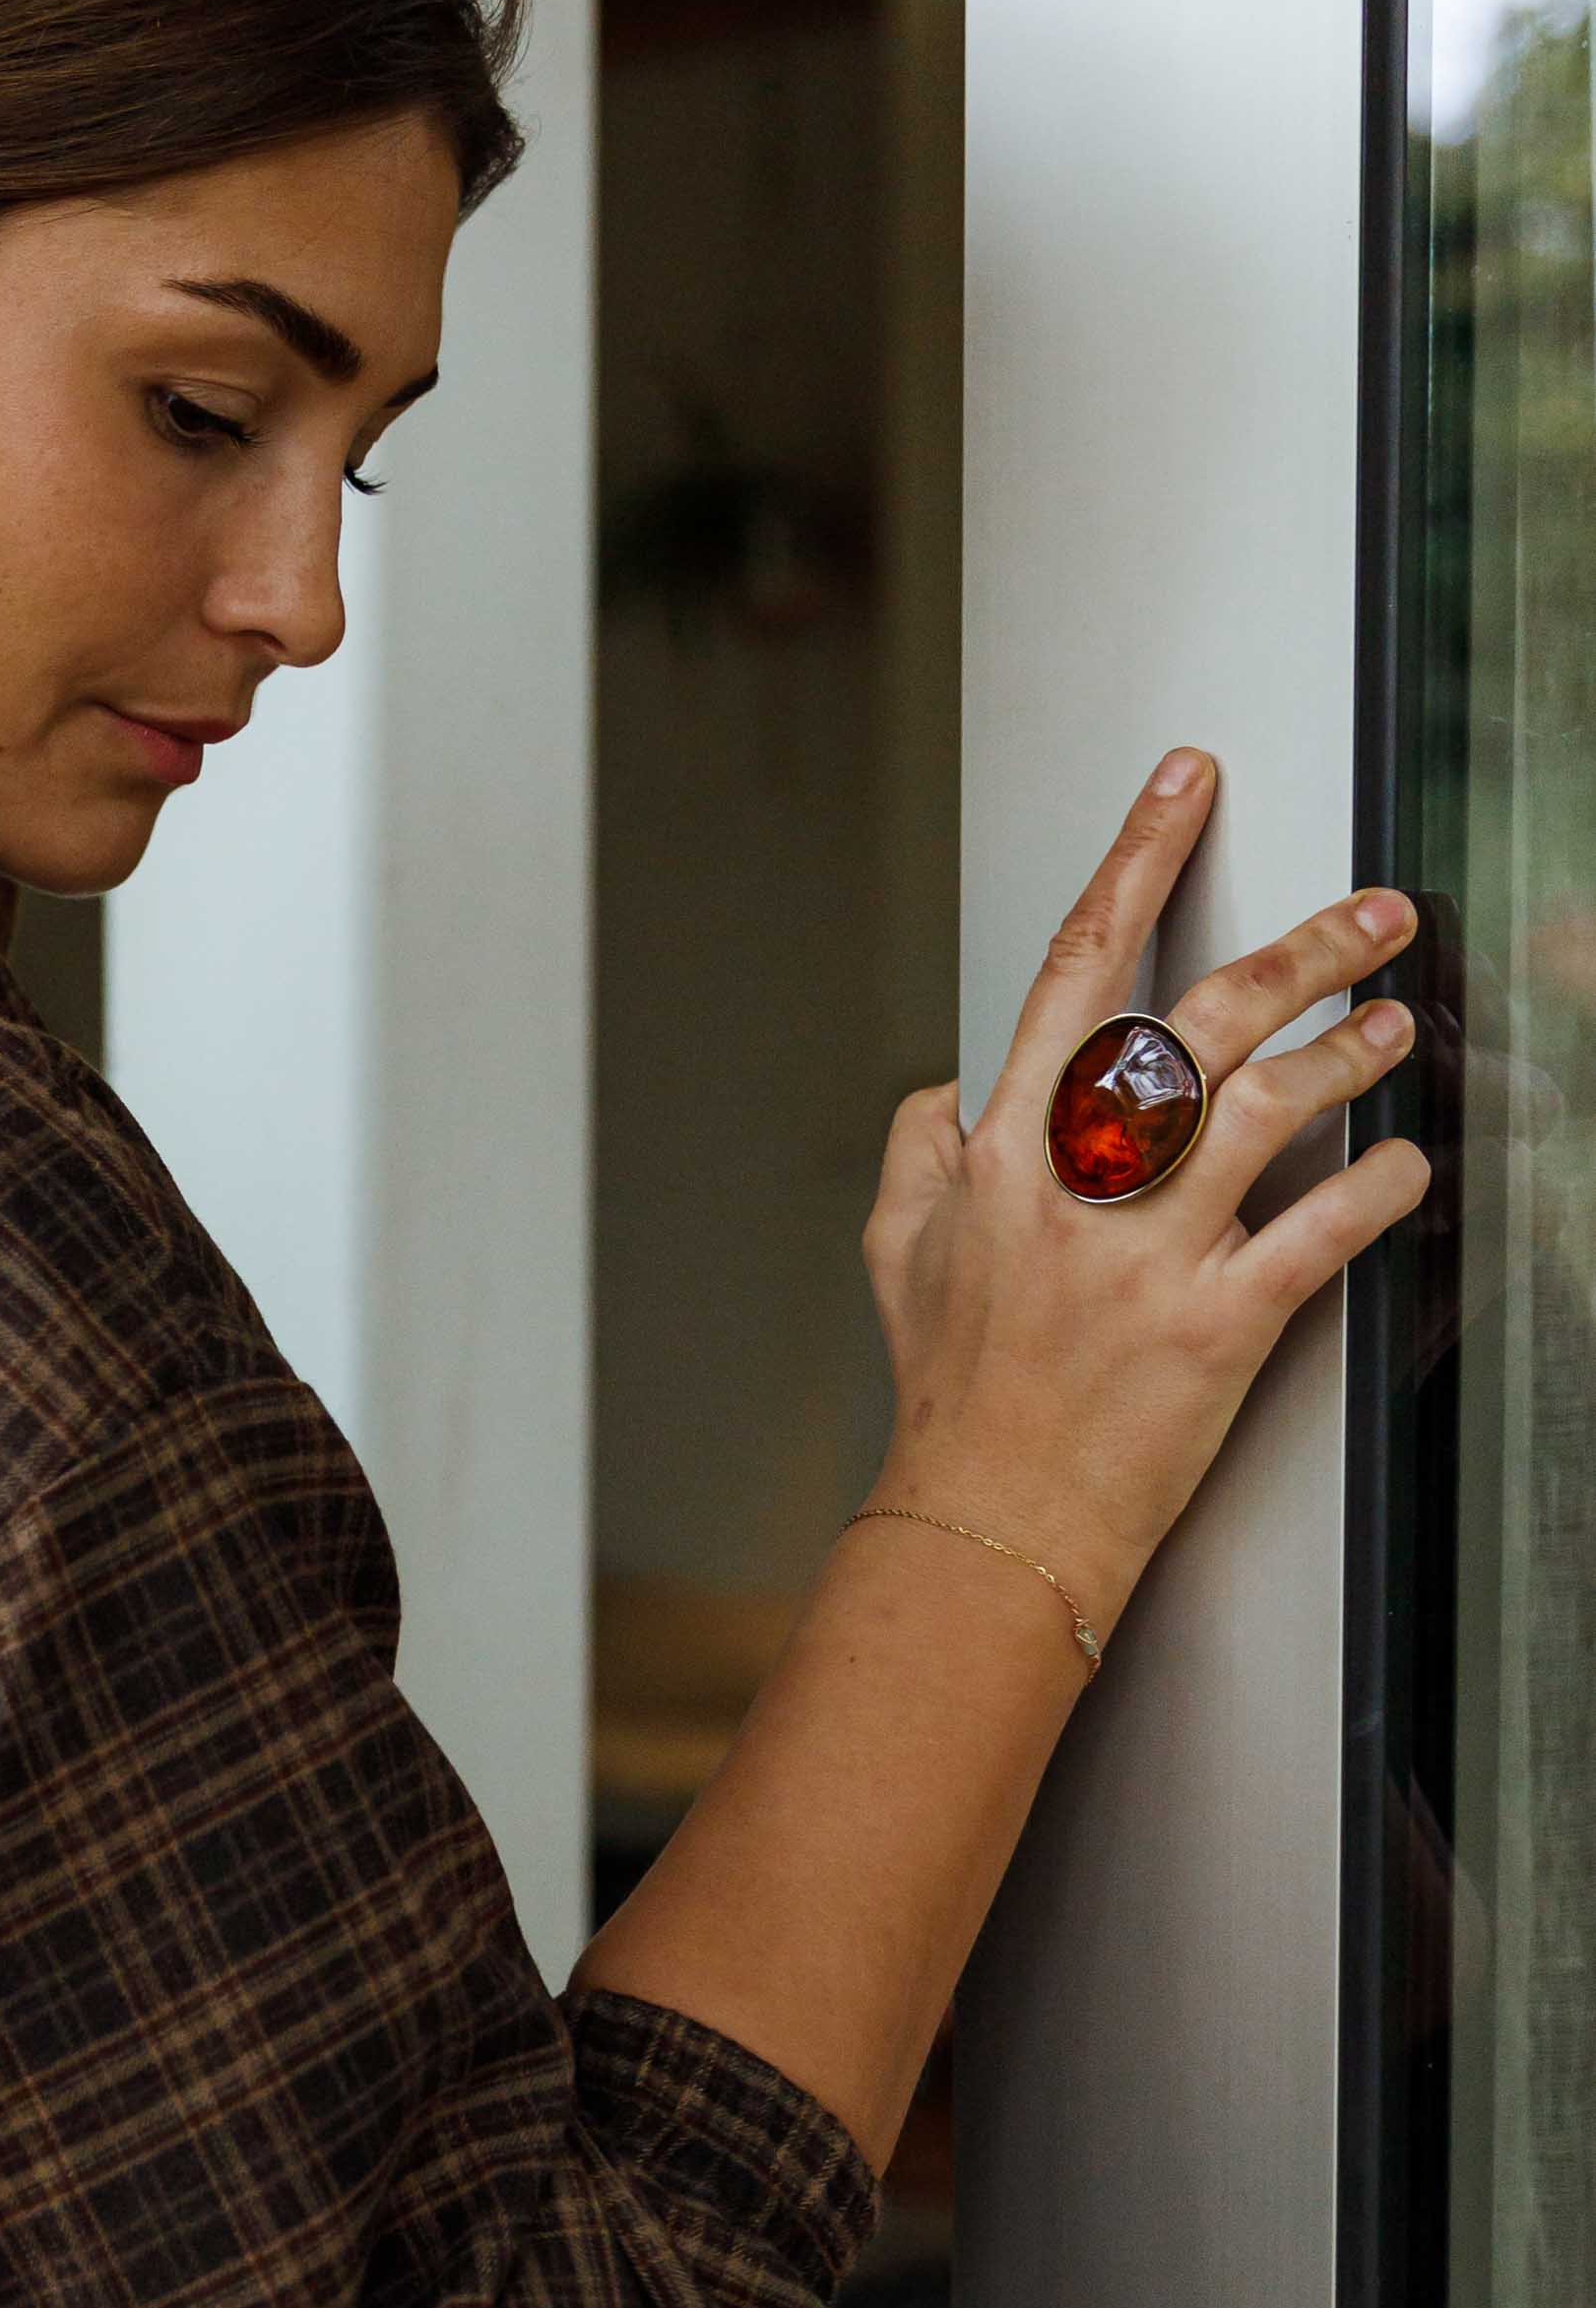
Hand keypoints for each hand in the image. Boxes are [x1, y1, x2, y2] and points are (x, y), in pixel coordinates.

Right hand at [862, 749, 1432, 1637]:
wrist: (986, 1524)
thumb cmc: (951, 1395)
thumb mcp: (894, 1252)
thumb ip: (922, 1149)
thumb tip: (950, 1090)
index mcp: (1001, 1147)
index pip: (1075, 965)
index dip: (1136, 858)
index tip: (1188, 783)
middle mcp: (1074, 1185)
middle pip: (1197, 1020)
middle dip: (1302, 947)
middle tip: (1377, 914)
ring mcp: (1145, 1255)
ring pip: (1267, 1106)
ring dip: (1352, 1052)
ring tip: (1402, 1025)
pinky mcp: (1215, 1327)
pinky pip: (1318, 1232)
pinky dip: (1379, 1188)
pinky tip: (1414, 1165)